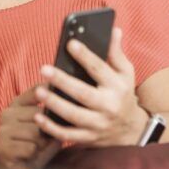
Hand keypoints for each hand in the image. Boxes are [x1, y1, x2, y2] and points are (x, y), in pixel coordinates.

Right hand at [0, 86, 62, 168]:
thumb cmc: (35, 148)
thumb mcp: (47, 129)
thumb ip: (54, 115)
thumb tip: (70, 103)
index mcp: (16, 105)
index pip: (35, 92)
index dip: (50, 93)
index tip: (60, 96)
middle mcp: (7, 113)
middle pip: (37, 115)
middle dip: (46, 131)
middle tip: (42, 140)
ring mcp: (2, 130)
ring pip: (35, 133)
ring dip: (41, 145)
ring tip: (35, 148)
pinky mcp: (2, 147)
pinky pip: (30, 148)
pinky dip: (34, 154)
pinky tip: (28, 156)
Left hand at [33, 27, 148, 145]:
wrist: (131, 129)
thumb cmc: (123, 94)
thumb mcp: (125, 73)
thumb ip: (116, 53)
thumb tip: (113, 30)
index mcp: (117, 87)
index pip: (99, 69)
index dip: (85, 56)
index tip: (70, 44)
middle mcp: (108, 107)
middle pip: (83, 94)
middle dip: (63, 81)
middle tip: (44, 69)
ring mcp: (98, 125)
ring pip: (73, 116)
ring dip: (54, 104)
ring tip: (39, 91)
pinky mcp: (88, 138)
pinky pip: (67, 135)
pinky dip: (51, 128)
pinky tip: (38, 116)